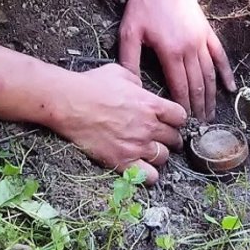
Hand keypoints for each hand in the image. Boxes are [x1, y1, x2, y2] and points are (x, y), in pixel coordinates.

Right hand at [52, 62, 185, 184]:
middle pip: (174, 138)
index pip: (180, 117)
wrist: (69, 103)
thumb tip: (141, 88)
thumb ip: (137, 81)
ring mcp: (137, 146)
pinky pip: (149, 176)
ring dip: (159, 154)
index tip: (169, 120)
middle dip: (170, 137)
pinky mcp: (123, 161)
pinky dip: (149, 174)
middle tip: (161, 137)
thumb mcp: (119, 72)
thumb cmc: (91, 85)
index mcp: (151, 104)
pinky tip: (141, 167)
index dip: (175, 119)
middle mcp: (149, 126)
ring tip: (149, 151)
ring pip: (164, 157)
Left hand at [118, 0, 234, 121]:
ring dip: (212, 95)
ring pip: (210, 73)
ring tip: (212, 113)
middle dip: (199, 107)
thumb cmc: (141, 5)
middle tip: (201, 126)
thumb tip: (132, 87)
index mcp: (170, 53)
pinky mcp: (207, 31)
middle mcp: (189, 49)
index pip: (179, 87)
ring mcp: (201, 39)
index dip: (183, 107)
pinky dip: (225, 72)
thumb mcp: (129, 34)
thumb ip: (129, 62)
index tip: (184, 123)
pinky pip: (219, 55)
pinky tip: (231, 87)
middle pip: (197, 84)